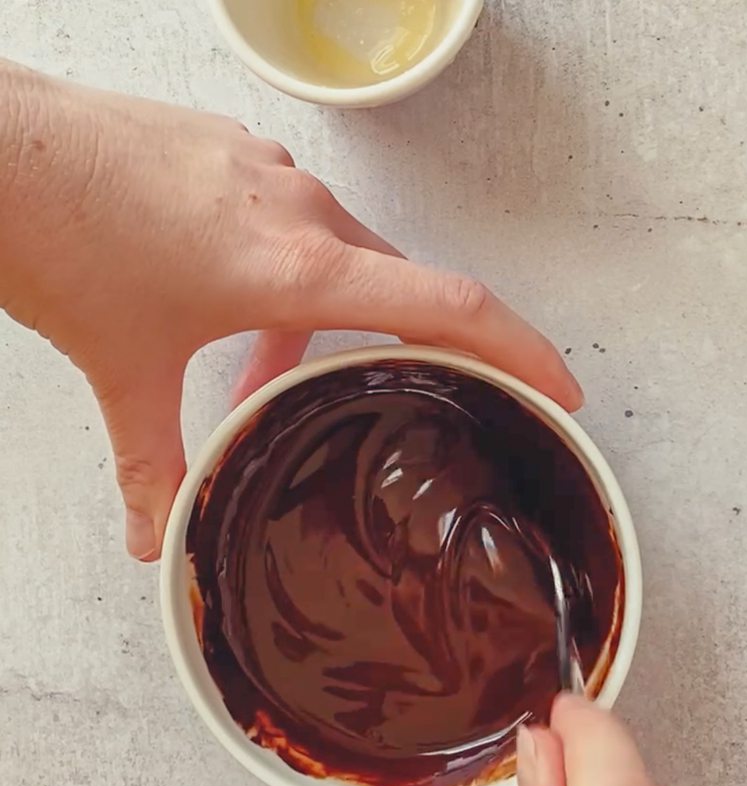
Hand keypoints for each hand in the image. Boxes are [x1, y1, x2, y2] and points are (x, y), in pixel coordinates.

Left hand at [0, 64, 580, 559]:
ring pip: (341, 260)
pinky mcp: (238, 160)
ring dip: (329, 323)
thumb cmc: (63, 237)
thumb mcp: (123, 371)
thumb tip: (158, 543)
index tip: (560, 387)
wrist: (2, 149)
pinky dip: (284, 284)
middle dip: (425, 346)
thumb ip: (152, 465)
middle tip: (443, 393)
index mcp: (299, 267)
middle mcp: (303, 212)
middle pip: (406, 286)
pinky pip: (293, 228)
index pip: (450, 303)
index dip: (522, 349)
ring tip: (278, 379)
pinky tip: (231, 321)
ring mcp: (271, 177)